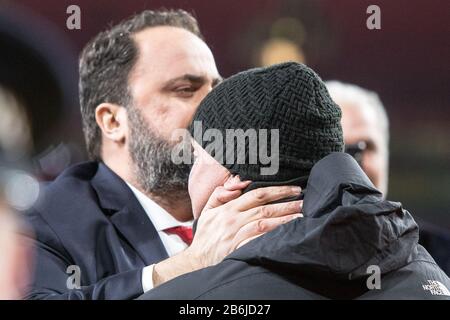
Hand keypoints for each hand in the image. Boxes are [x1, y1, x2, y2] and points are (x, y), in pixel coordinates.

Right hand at [186, 178, 302, 268]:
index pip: (257, 195)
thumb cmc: (205, 235)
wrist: (196, 260)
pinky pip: (258, 241)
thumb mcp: (207, 211)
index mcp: (228, 208)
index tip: (293, 189)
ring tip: (301, 217)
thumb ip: (220, 194)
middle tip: (304, 202)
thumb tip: (238, 182)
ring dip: (284, 219)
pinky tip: (286, 235)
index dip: (277, 190)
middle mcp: (233, 220)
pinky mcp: (238, 249)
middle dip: (286, 204)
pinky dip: (273, 237)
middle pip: (264, 208)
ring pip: (264, 224)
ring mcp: (235, 235)